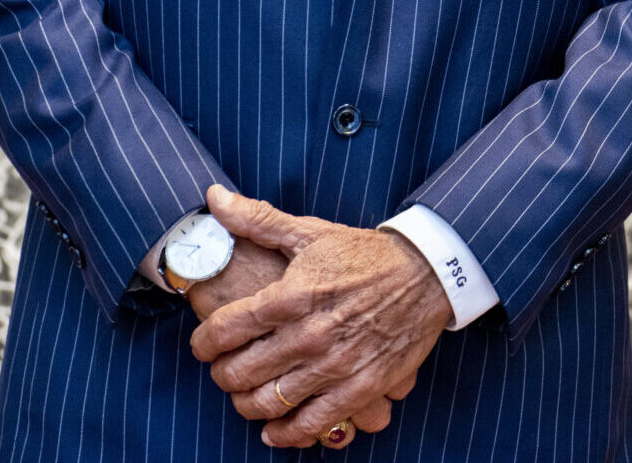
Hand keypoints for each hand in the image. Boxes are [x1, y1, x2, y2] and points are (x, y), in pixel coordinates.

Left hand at [190, 186, 451, 448]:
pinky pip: (313, 423)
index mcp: (292, 295)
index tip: (203, 345)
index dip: (203, 342)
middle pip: (240, 372)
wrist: (428, 273)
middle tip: (224, 370)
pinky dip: (287, 433)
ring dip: (247, 404)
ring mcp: (336, 365)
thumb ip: (257, 219)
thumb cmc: (364, 254)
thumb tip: (214, 199)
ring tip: (246, 395)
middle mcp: (310, 334)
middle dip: (222, 375)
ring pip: (269, 402)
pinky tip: (275, 429)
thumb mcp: (310, 231)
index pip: (224, 330)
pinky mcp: (361, 387)